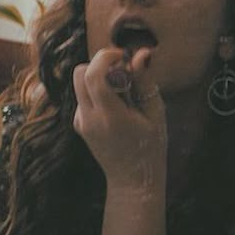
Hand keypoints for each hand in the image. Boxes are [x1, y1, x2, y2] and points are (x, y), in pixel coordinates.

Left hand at [73, 48, 168, 234]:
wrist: (132, 180)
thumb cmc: (150, 148)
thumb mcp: (155, 114)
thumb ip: (145, 83)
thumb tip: (141, 54)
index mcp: (109, 115)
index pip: (94, 75)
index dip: (106, 57)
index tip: (123, 57)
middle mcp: (88, 117)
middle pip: (79, 73)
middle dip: (99, 65)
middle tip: (122, 72)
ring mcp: (80, 122)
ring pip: (79, 83)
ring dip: (97, 78)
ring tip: (122, 92)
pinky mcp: (78, 125)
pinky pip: (82, 97)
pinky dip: (96, 92)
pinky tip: (115, 107)